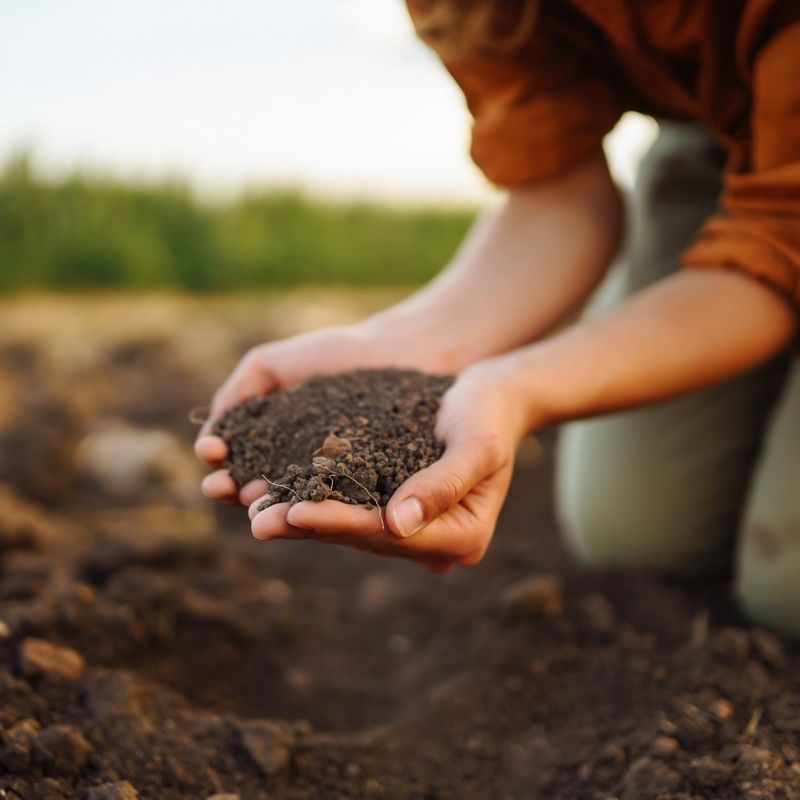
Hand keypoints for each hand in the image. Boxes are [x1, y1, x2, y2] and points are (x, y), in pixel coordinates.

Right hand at [195, 324, 439, 504]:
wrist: (397, 353)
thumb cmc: (336, 355)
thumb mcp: (271, 365)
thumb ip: (238, 392)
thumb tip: (211, 437)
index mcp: (272, 441)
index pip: (235, 460)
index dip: (219, 462)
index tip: (212, 454)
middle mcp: (296, 467)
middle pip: (255, 487)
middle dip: (232, 489)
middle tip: (221, 487)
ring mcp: (330, 482)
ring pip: (290, 501)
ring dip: (265, 505)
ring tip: (251, 502)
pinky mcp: (363, 490)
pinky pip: (335, 502)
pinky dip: (312, 507)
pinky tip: (297, 504)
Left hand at [247, 359, 528, 571]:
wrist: (492, 398)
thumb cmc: (489, 414)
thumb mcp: (477, 443)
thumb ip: (443, 483)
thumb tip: (398, 524)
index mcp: (463, 537)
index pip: (390, 534)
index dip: (341, 523)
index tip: (296, 512)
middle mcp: (436, 543)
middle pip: (365, 538)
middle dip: (310, 527)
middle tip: (258, 521)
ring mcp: (415, 531)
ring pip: (351, 529)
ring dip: (303, 520)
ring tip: (255, 511)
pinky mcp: (396, 510)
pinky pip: (351, 510)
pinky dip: (316, 502)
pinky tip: (277, 494)